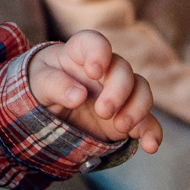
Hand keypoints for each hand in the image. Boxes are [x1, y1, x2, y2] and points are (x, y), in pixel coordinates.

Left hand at [29, 29, 163, 152]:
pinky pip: (147, 120)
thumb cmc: (42, 86)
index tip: (94, 72)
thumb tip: (78, 95)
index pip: (95, 43)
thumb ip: (54, 85)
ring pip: (142, 90)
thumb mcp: (38, 83)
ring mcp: (119, 92)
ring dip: (137, 108)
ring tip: (120, 127)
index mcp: (80, 53)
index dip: (99, 53)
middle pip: (124, 70)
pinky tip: (150, 146)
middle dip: (118, 91)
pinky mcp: (126, 115)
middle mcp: (106, 69)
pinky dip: (152, 132)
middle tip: (103, 111)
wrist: (48, 109)